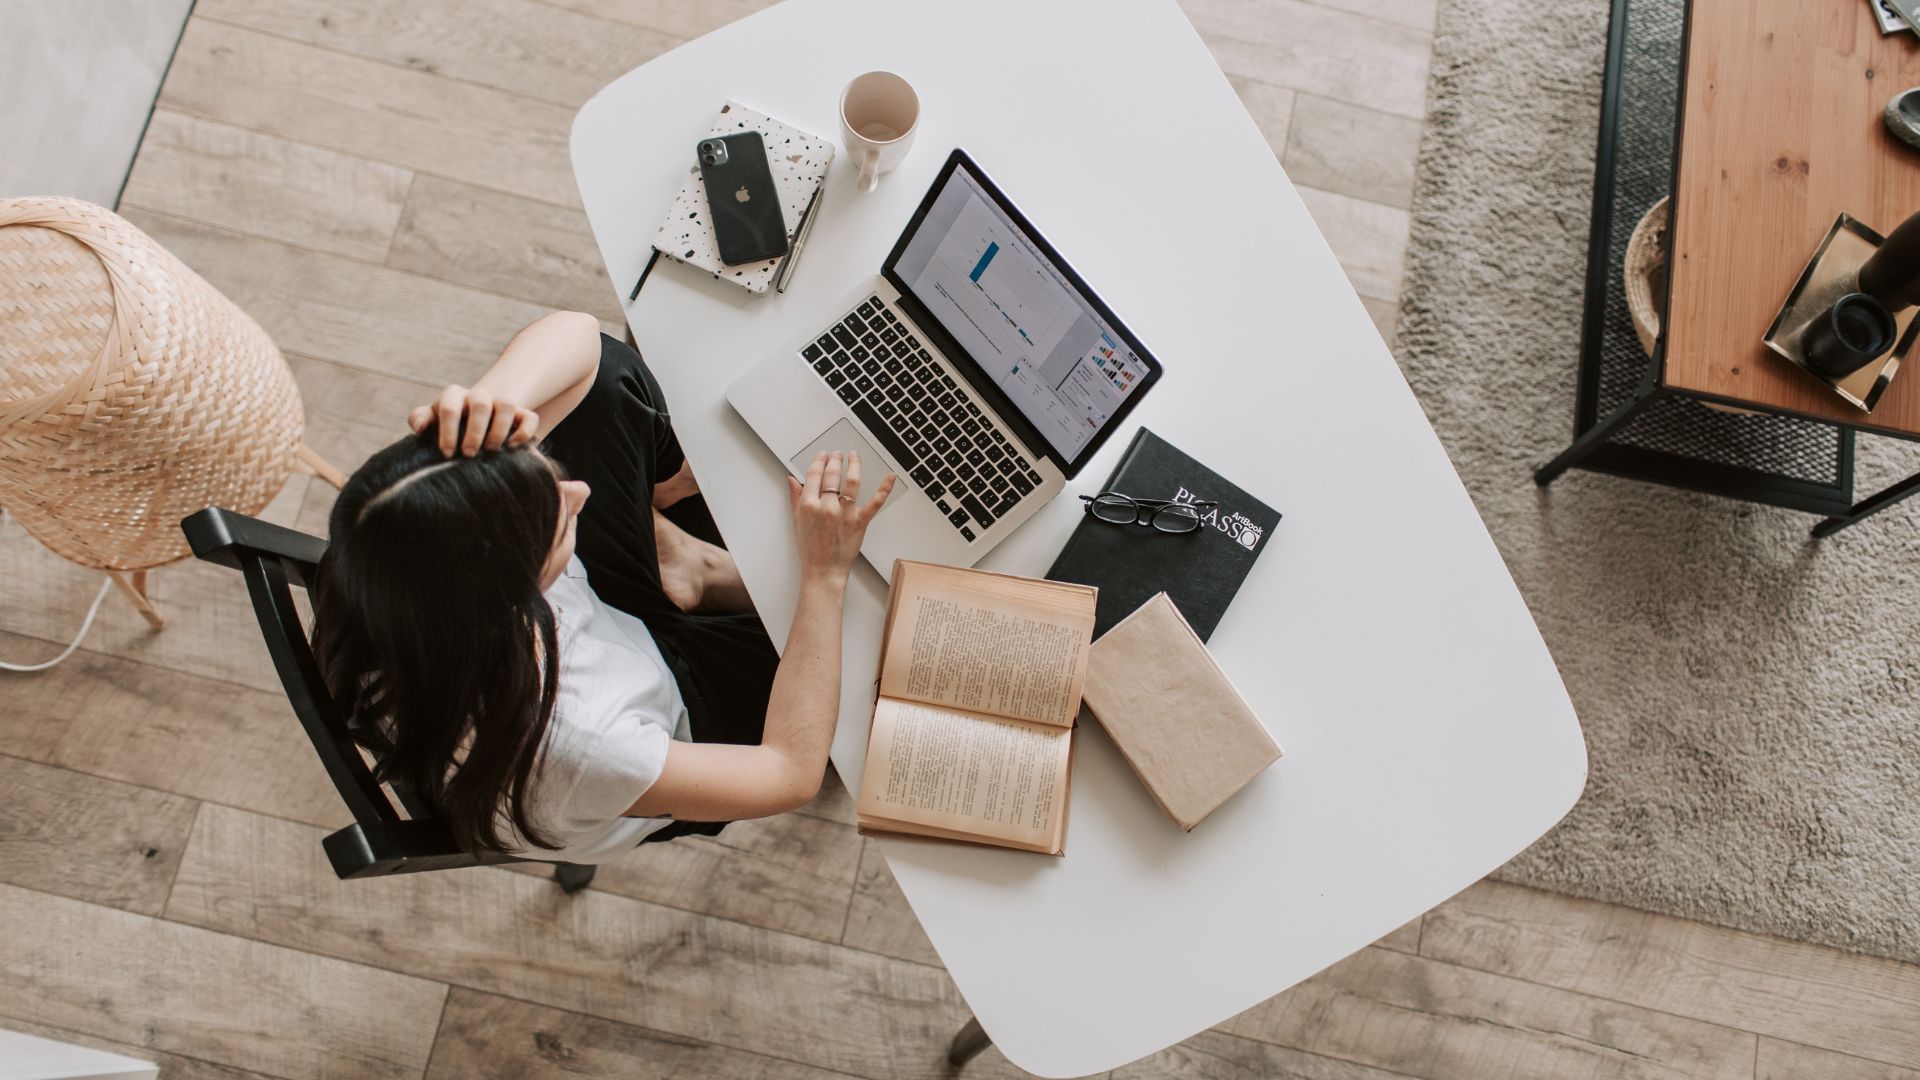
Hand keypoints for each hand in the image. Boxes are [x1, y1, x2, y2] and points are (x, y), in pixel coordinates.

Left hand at [407, 384, 540, 457]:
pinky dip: (524, 432)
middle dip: (474, 432)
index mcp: (454, 396)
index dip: (448, 431)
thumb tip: (419, 427)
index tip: (447, 453)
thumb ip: (420, 418)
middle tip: (468, 454)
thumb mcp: (433, 418)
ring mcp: (501, 403)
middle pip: (480, 404)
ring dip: (498, 430)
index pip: (449, 407)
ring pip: (506, 405)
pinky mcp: (522, 414)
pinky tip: (513, 447)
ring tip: (490, 450)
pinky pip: (530, 417)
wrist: (478, 415)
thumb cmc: (450, 423)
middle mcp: (478, 396)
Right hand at [788, 451, 894, 580]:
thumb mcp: (797, 521)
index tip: (823, 455)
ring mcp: (845, 514)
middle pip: (832, 475)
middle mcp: (827, 507)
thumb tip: (792, 479)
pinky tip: (890, 477)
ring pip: (852, 482)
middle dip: (835, 460)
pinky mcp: (860, 522)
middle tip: (838, 454)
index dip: (819, 461)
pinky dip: (885, 488)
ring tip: (854, 456)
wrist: (823, 569)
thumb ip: (795, 497)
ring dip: (854, 464)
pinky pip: (875, 502)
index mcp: (809, 505)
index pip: (814, 474)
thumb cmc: (811, 548)